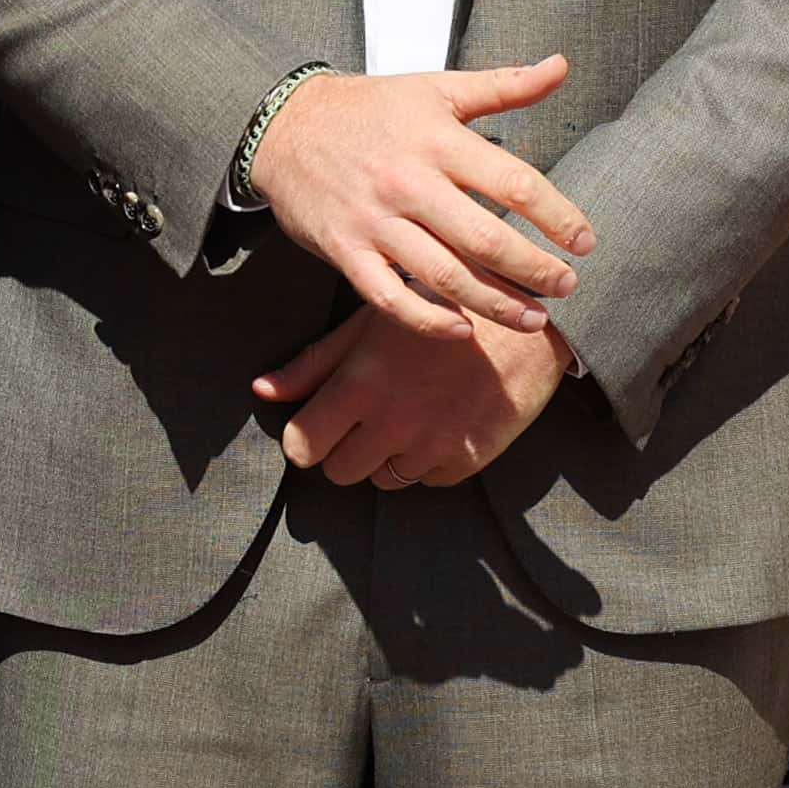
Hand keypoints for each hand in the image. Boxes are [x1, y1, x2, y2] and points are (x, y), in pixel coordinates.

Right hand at [245, 59, 592, 340]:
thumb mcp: (436, 88)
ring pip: (445, 275)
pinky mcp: (347, 251)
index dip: (557, 216)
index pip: (513, 183)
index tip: (585, 241)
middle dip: (535, 270)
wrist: (285, 127)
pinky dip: (427, 320)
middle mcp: (409, 182)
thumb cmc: (371, 109)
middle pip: (485, 239)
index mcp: (437, 140)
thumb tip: (561, 66)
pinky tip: (461, 329)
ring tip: (533, 318)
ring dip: (495, 303)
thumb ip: (503, 85)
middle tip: (567, 286)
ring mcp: (375, 221)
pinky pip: (389, 297)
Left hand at [252, 304, 570, 488]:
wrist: (526, 318)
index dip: (305, 439)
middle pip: (338, 472)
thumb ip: (314, 363)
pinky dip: (428, 461)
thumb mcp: (371, 322)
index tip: (319, 427)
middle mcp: (392, 421)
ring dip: (386, 456)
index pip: (302, 445)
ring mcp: (431, 444)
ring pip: (383, 480)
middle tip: (366, 420)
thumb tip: (262, 391)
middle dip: (344, 450)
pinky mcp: (468, 459)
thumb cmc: (438, 306)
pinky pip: (427, 481)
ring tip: (408, 414)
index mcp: (360, 383)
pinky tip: (440, 421)